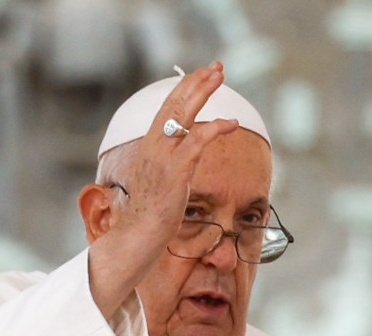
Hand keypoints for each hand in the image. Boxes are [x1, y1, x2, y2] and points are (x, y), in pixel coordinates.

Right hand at [117, 62, 239, 248]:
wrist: (139, 233)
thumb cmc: (150, 212)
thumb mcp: (157, 179)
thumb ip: (169, 163)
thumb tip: (184, 158)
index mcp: (149, 145)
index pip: (166, 108)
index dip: (184, 89)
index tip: (200, 75)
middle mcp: (153, 145)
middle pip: (175, 103)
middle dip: (196, 81)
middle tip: (215, 67)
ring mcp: (163, 156)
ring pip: (184, 114)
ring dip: (203, 92)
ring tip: (220, 77)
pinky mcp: (176, 170)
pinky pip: (198, 140)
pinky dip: (216, 127)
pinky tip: (231, 122)